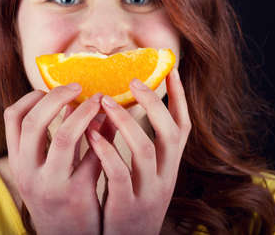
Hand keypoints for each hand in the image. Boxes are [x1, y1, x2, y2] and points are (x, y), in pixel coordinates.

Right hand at [3, 84, 103, 234]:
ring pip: (65, 136)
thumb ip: (55, 137)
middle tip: (79, 86)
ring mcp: (52, 184)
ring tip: (100, 101)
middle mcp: (28, 172)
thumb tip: (75, 101)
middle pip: (34, 121)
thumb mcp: (45, 169)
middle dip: (57, 96)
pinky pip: (93, 156)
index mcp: (18, 161)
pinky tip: (112, 124)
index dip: (32, 97)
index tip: (50, 88)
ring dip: (85, 112)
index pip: (12, 118)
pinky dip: (104, 135)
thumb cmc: (57, 196)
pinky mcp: (78, 194)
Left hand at [87, 68, 191, 234]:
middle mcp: (166, 175)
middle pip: (169, 132)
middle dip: (152, 103)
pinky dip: (106, 150)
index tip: (170, 69)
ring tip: (104, 101)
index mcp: (170, 164)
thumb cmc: (131, 199)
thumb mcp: (143, 173)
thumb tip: (118, 104)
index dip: (179, 97)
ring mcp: (148, 191)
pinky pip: (119, 173)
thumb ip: (137, 142)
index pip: (183, 125)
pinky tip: (91, 134)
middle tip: (132, 80)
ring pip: (144, 149)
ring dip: (124, 122)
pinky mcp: (127, 205)